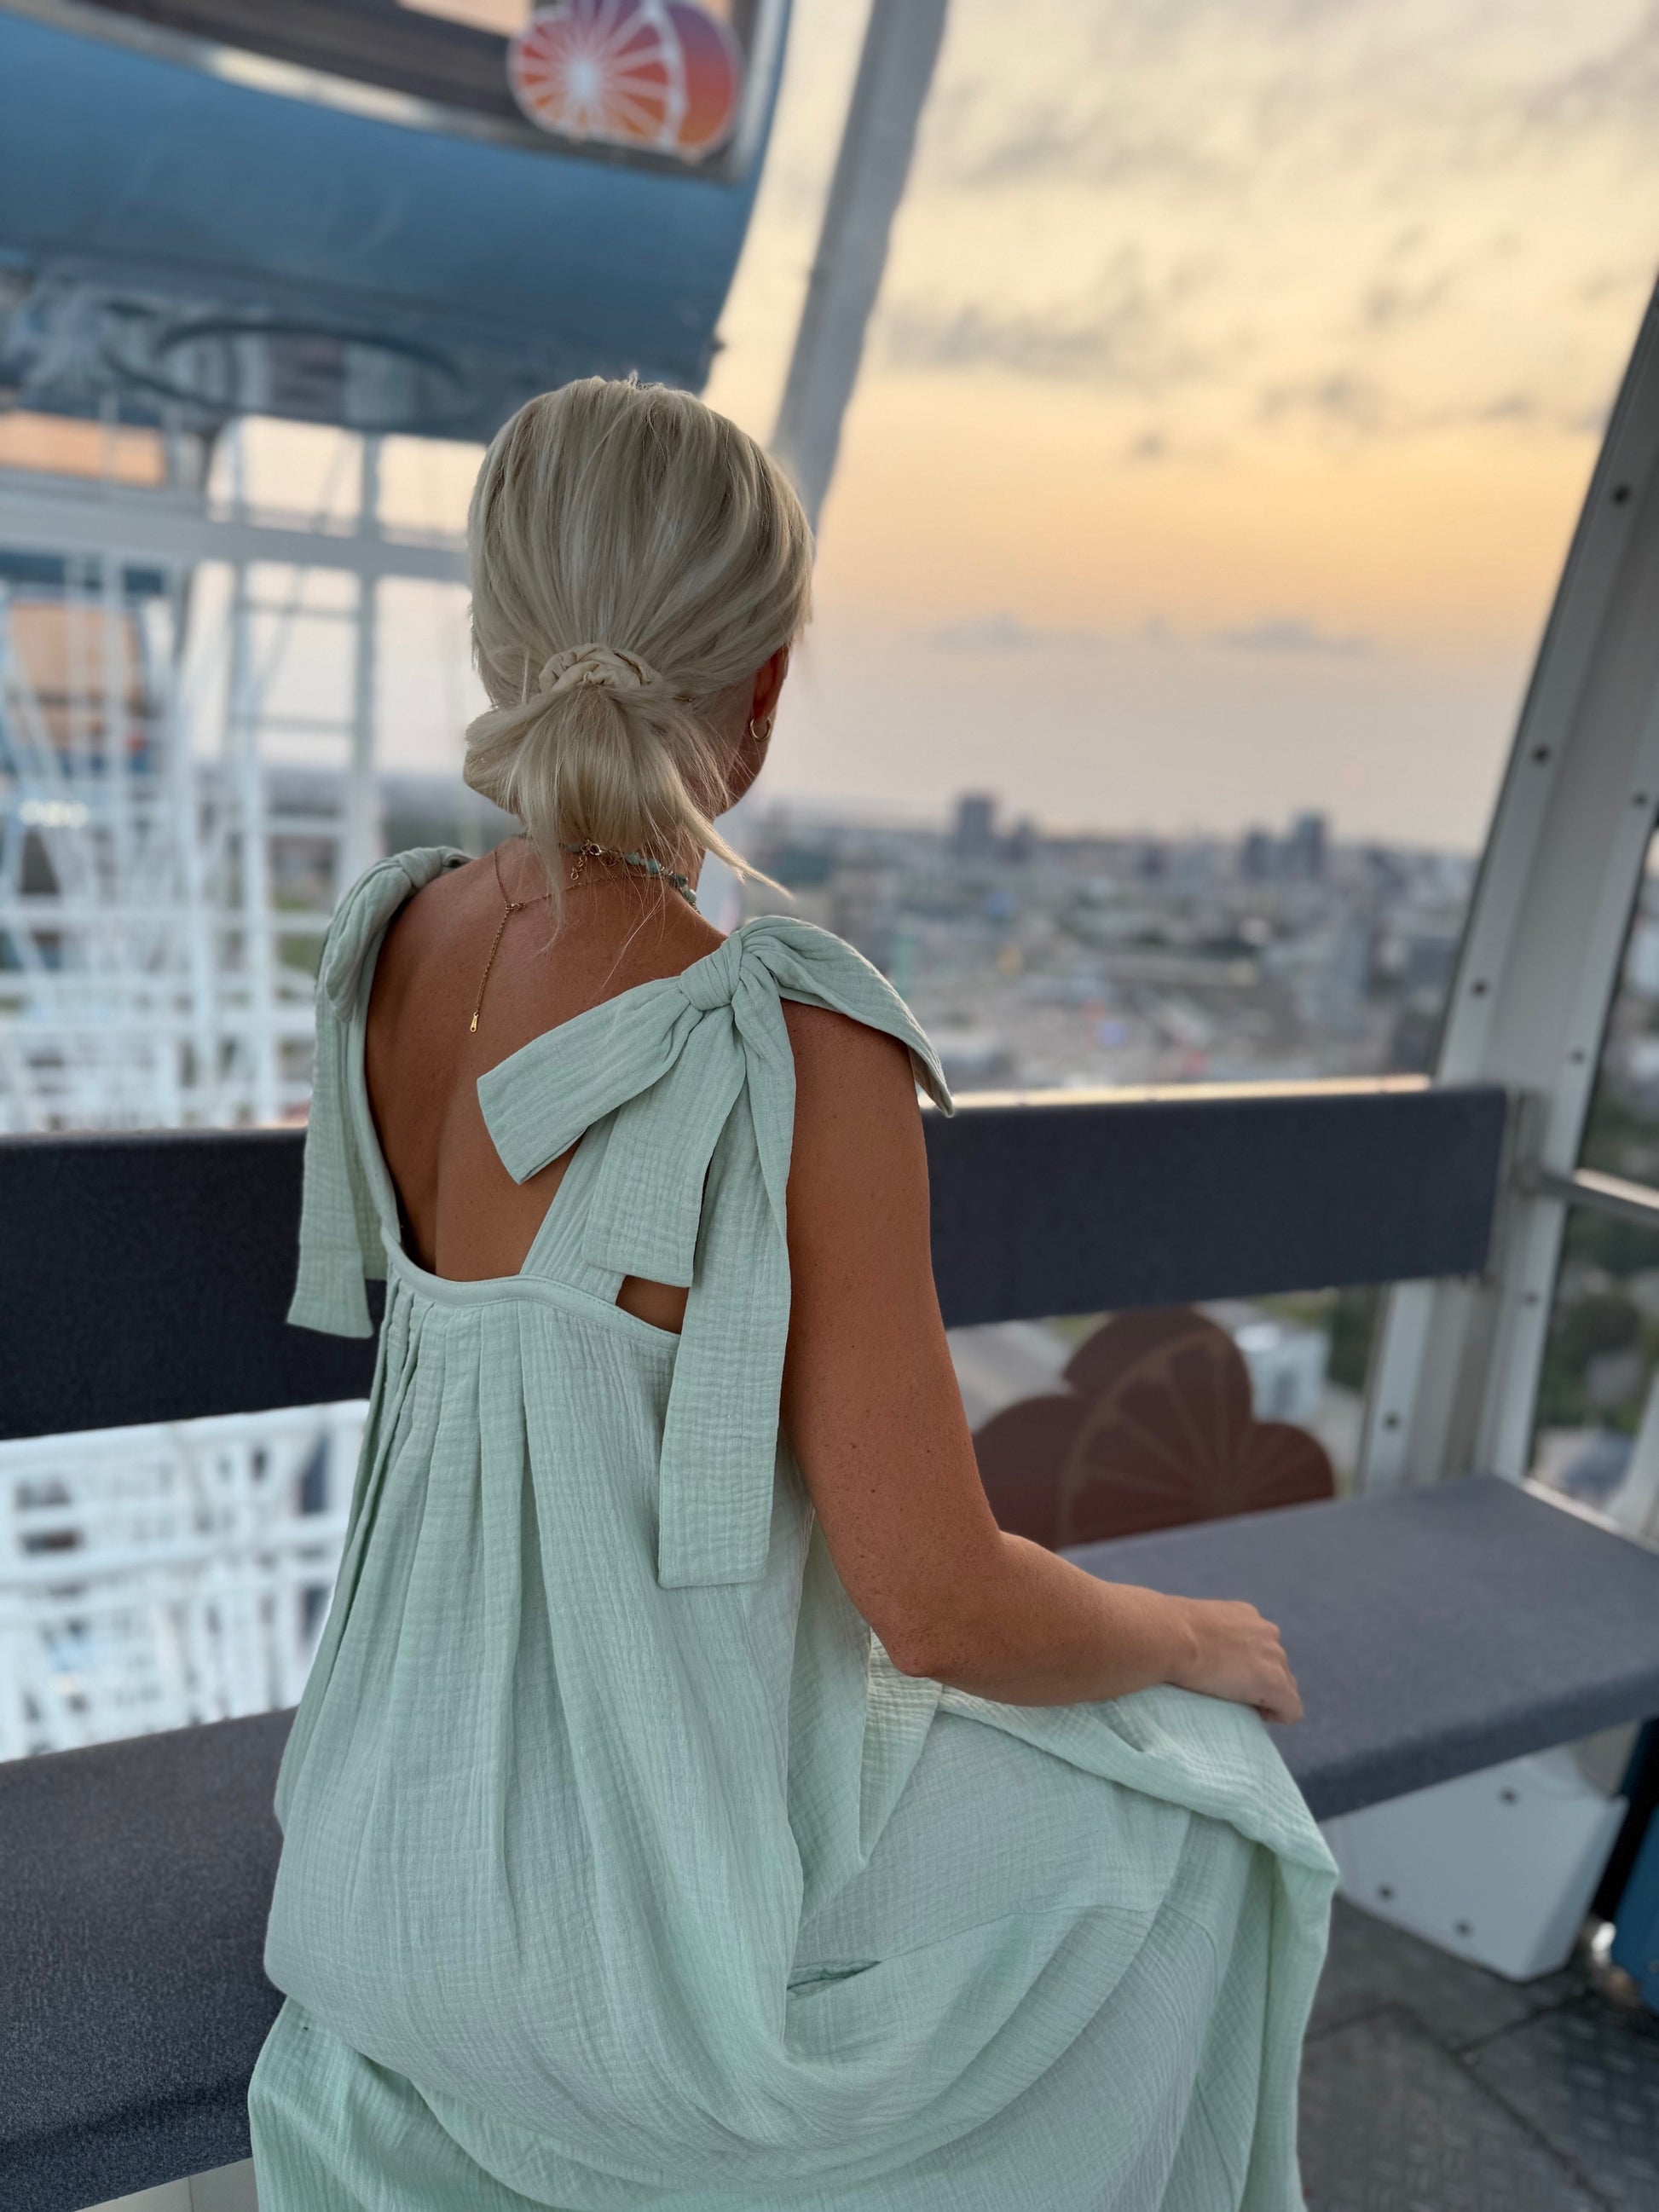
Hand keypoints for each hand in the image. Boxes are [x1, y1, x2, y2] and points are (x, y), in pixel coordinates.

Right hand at [1173, 1598, 1302, 1723]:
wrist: (1170, 1636)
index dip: (1249, 1664)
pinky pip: (1292, 1708)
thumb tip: (1187, 1645)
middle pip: (1278, 1665)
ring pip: (1287, 1686)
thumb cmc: (1166, 1630)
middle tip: (1234, 1695)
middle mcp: (1266, 1632)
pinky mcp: (1275, 1684)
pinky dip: (1280, 1715)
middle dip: (1262, 1681)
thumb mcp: (1186, 1622)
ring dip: (1269, 1697)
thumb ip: (1200, 1631)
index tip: (1229, 1677)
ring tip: (1244, 1706)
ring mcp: (1273, 1657)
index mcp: (1245, 1615)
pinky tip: (1261, 1717)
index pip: (1261, 1644)